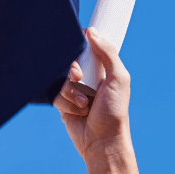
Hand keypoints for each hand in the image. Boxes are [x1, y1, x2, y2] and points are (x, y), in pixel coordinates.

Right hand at [55, 28, 130, 160]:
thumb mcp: (119, 78)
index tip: (79, 49)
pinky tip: (78, 112)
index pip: (87, 48)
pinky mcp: (63, 103)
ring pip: (61, 78)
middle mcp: (88, 77)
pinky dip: (66, 103)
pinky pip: (55, 94)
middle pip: (69, 61)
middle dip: (73, 71)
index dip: (81, 47)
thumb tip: (92, 32)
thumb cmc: (114, 111)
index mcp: (102, 68)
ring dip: (71, 91)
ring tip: (85, 104)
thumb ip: (108, 53)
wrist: (102, 140)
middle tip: (80, 79)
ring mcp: (74, 89)